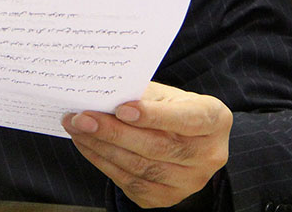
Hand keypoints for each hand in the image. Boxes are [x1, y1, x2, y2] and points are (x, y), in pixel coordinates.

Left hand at [62, 81, 230, 208]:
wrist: (186, 140)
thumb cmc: (173, 109)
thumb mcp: (166, 95)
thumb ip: (142, 95)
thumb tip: (101, 94)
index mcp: (214, 121)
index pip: (186, 119)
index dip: (154, 116)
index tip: (120, 108)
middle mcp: (209, 155)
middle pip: (157, 147)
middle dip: (114, 132)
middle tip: (82, 118)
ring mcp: (190, 182)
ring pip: (141, 168)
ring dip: (102, 148)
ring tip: (77, 129)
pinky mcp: (168, 197)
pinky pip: (131, 183)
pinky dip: (104, 163)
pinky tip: (87, 145)